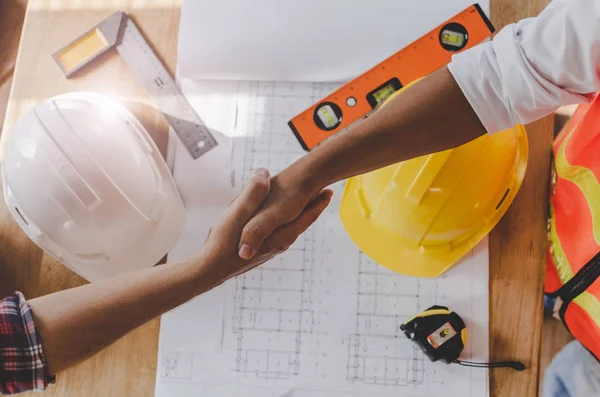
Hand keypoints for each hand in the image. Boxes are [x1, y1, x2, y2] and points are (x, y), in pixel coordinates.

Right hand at [202, 168, 331, 280]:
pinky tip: (277, 223)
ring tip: (305, 205)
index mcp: (278, 235)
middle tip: (323, 195)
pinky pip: (276, 234)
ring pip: (288, 230)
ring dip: (298, 216)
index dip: (316, 203)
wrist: (208, 271)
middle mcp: (278, 244)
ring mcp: (268, 250)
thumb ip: (253, 194)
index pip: (305, 216)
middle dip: (311, 209)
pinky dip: (283, 224)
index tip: (328, 192)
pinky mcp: (258, 252)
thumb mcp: (238, 213)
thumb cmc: (223, 243)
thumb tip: (263, 173)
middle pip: (300, 223)